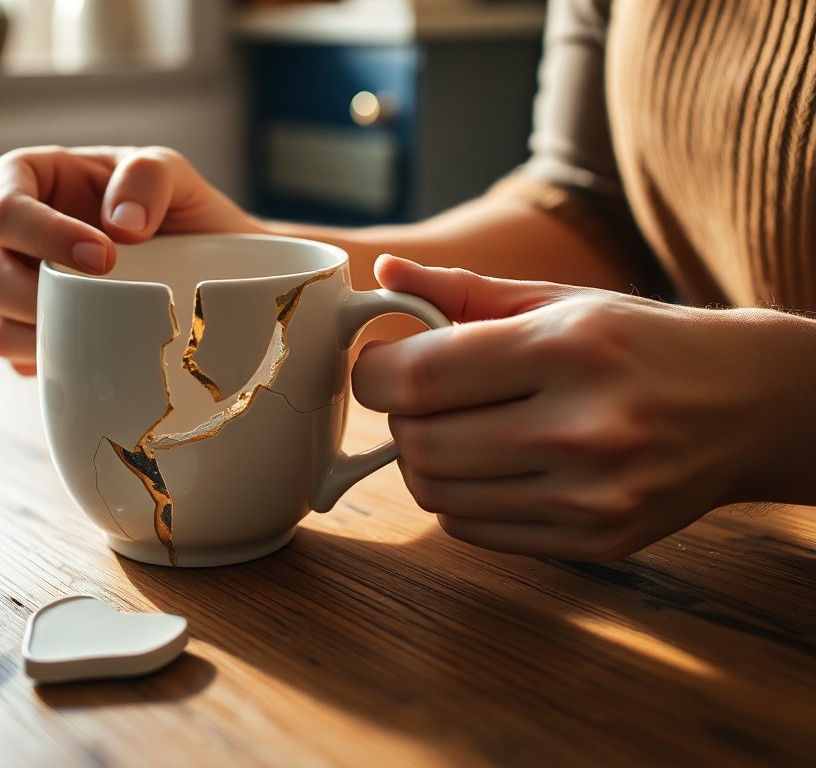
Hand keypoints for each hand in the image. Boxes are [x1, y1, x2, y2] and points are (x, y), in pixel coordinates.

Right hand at [0, 145, 258, 374]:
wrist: (196, 263)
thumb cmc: (169, 208)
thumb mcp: (170, 173)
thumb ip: (148, 176)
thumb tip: (124, 225)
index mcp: (26, 180)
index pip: (3, 205)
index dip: (43, 233)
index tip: (105, 257)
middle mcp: (4, 236)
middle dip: (32, 295)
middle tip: (96, 301)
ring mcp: (9, 288)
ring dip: (42, 335)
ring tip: (96, 331)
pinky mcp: (25, 333)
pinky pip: (18, 360)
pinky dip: (50, 362)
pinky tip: (90, 351)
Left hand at [353, 256, 815, 561]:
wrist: (750, 406)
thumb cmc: (642, 343)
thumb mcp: (560, 299)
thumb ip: (463, 291)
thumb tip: (384, 272)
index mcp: (568, 350)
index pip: (420, 377)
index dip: (375, 371)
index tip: (380, 363)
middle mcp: (582, 428)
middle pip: (421, 444)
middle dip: (401, 418)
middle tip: (424, 398)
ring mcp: (591, 496)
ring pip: (438, 494)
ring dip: (424, 462)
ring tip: (459, 429)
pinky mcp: (594, 542)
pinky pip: (473, 530)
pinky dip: (460, 499)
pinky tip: (493, 467)